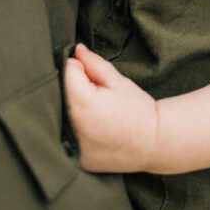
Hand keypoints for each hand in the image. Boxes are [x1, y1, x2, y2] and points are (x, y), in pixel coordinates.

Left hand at [64, 43, 157, 172]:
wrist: (153, 144)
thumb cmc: (138, 110)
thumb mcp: (119, 82)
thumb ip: (95, 64)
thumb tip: (77, 50)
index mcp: (84, 103)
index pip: (66, 70)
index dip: (80, 68)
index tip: (92, 77)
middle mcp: (72, 126)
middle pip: (57, 93)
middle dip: (70, 87)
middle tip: (93, 94)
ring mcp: (72, 146)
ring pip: (57, 115)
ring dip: (67, 107)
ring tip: (92, 112)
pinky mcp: (75, 159)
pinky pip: (64, 137)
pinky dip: (71, 129)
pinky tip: (90, 129)